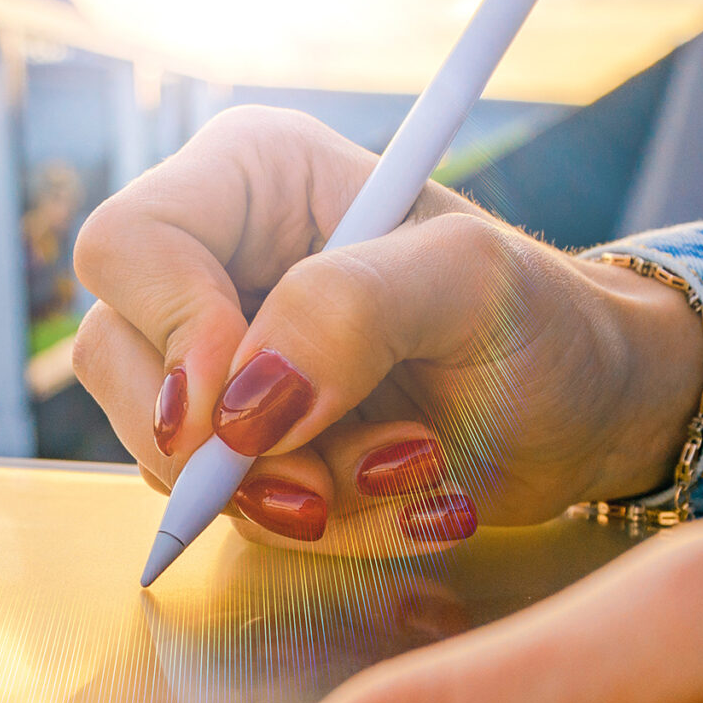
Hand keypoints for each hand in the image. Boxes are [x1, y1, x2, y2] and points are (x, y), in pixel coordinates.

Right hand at [70, 105, 702, 552]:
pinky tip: (391, 499)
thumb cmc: (542, 319)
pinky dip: (306, 525)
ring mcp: (217, 361)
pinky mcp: (238, 442)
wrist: (585, 413)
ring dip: (281, 493)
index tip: (247, 409)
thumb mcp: (470, 285)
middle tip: (322, 484)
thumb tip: (239, 402)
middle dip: (221, 447)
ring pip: (159, 449)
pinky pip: (216, 505)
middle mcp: (214, 261)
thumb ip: (352, 312)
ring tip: (402, 472)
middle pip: (117, 359)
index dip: (171, 332)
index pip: (128, 246)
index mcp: (249, 177)